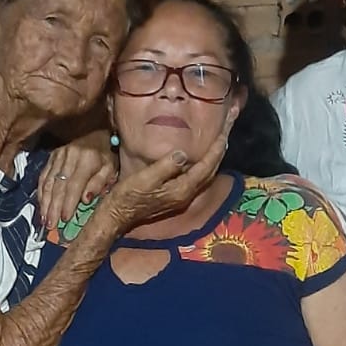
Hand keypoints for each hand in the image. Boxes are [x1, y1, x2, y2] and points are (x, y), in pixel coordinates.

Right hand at [38, 134, 115, 229]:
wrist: (98, 129)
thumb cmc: (108, 153)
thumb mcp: (111, 168)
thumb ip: (99, 183)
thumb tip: (85, 200)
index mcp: (87, 160)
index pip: (74, 186)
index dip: (68, 204)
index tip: (64, 220)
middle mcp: (70, 156)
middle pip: (59, 186)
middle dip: (53, 208)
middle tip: (50, 226)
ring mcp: (58, 155)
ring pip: (48, 182)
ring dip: (45, 203)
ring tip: (44, 220)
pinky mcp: (52, 156)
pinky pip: (44, 176)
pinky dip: (41, 192)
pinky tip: (41, 205)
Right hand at [99, 116, 233, 236]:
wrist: (117, 215)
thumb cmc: (128, 196)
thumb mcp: (145, 178)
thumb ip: (165, 166)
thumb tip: (183, 153)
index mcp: (182, 189)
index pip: (206, 166)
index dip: (216, 148)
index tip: (224, 131)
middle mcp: (187, 194)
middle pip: (211, 169)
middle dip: (220, 150)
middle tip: (227, 131)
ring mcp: (182, 196)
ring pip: (205, 173)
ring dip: (214, 157)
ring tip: (220, 140)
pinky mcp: (176, 194)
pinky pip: (197, 176)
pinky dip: (204, 163)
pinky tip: (202, 155)